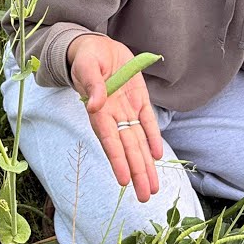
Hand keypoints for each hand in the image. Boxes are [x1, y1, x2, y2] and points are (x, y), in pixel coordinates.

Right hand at [67, 35, 163, 201]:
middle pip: (128, 148)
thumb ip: (92, 84)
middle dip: (137, 172)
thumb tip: (95, 104)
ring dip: (146, 165)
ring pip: (139, 142)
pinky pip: (147, 122)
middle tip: (145, 196)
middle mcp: (114, 116)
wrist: (97, 46)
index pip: (109, 140)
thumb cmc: (87, 57)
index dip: (117, 160)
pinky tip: (157, 157)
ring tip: (153, 188)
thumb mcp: (87, 66)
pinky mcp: (139, 100)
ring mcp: (127, 109)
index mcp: (99, 110)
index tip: (124, 180)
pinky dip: (153, 139)